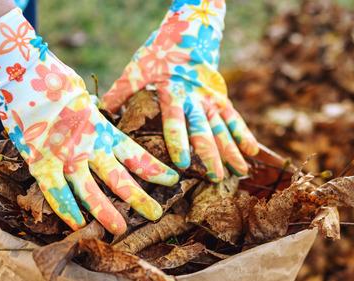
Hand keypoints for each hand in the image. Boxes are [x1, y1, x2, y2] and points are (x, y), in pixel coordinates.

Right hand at [0, 9, 178, 232]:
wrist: (22, 70)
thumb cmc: (51, 80)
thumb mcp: (81, 97)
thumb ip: (90, 112)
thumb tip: (94, 109)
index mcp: (101, 128)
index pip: (134, 153)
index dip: (153, 168)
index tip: (173, 180)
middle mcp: (89, 144)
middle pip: (119, 177)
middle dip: (138, 198)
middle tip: (155, 215)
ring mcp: (66, 154)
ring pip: (90, 189)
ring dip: (105, 211)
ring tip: (120, 229)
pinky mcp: (41, 159)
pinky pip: (55, 190)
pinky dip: (65, 208)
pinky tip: (77, 225)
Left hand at [101, 0, 258, 182]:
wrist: (192, 30)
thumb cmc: (161, 51)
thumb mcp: (139, 67)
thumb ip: (122, 90)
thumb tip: (100, 110)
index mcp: (173, 91)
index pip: (175, 120)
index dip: (179, 141)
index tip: (183, 163)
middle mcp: (196, 97)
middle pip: (204, 130)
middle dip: (211, 154)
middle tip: (215, 177)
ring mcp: (211, 98)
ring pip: (223, 128)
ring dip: (232, 151)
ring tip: (239, 171)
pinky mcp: (221, 97)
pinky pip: (234, 118)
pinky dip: (244, 134)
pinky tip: (253, 151)